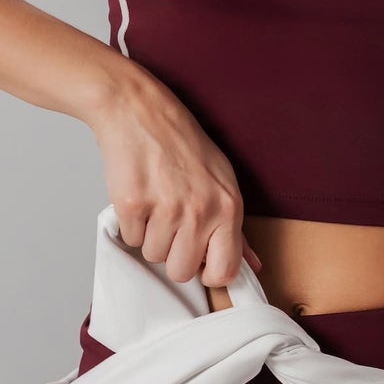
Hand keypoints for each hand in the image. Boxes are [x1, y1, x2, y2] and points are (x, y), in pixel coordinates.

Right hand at [89, 66, 261, 293]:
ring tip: (156, 201)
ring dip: (150, 234)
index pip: (225, 271)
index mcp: (228, 207)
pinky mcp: (133, 205)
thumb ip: (236, 229)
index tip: (199, 258)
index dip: (208, 272)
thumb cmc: (181, 143)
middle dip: (173, 252)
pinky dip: (131, 223)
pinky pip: (131, 239)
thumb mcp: (222, 180)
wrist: (140, 112)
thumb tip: (252, 264)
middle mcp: (200, 211)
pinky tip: (139, 195)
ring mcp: (166, 208)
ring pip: (153, 255)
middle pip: (182, 271)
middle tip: (171, 219)